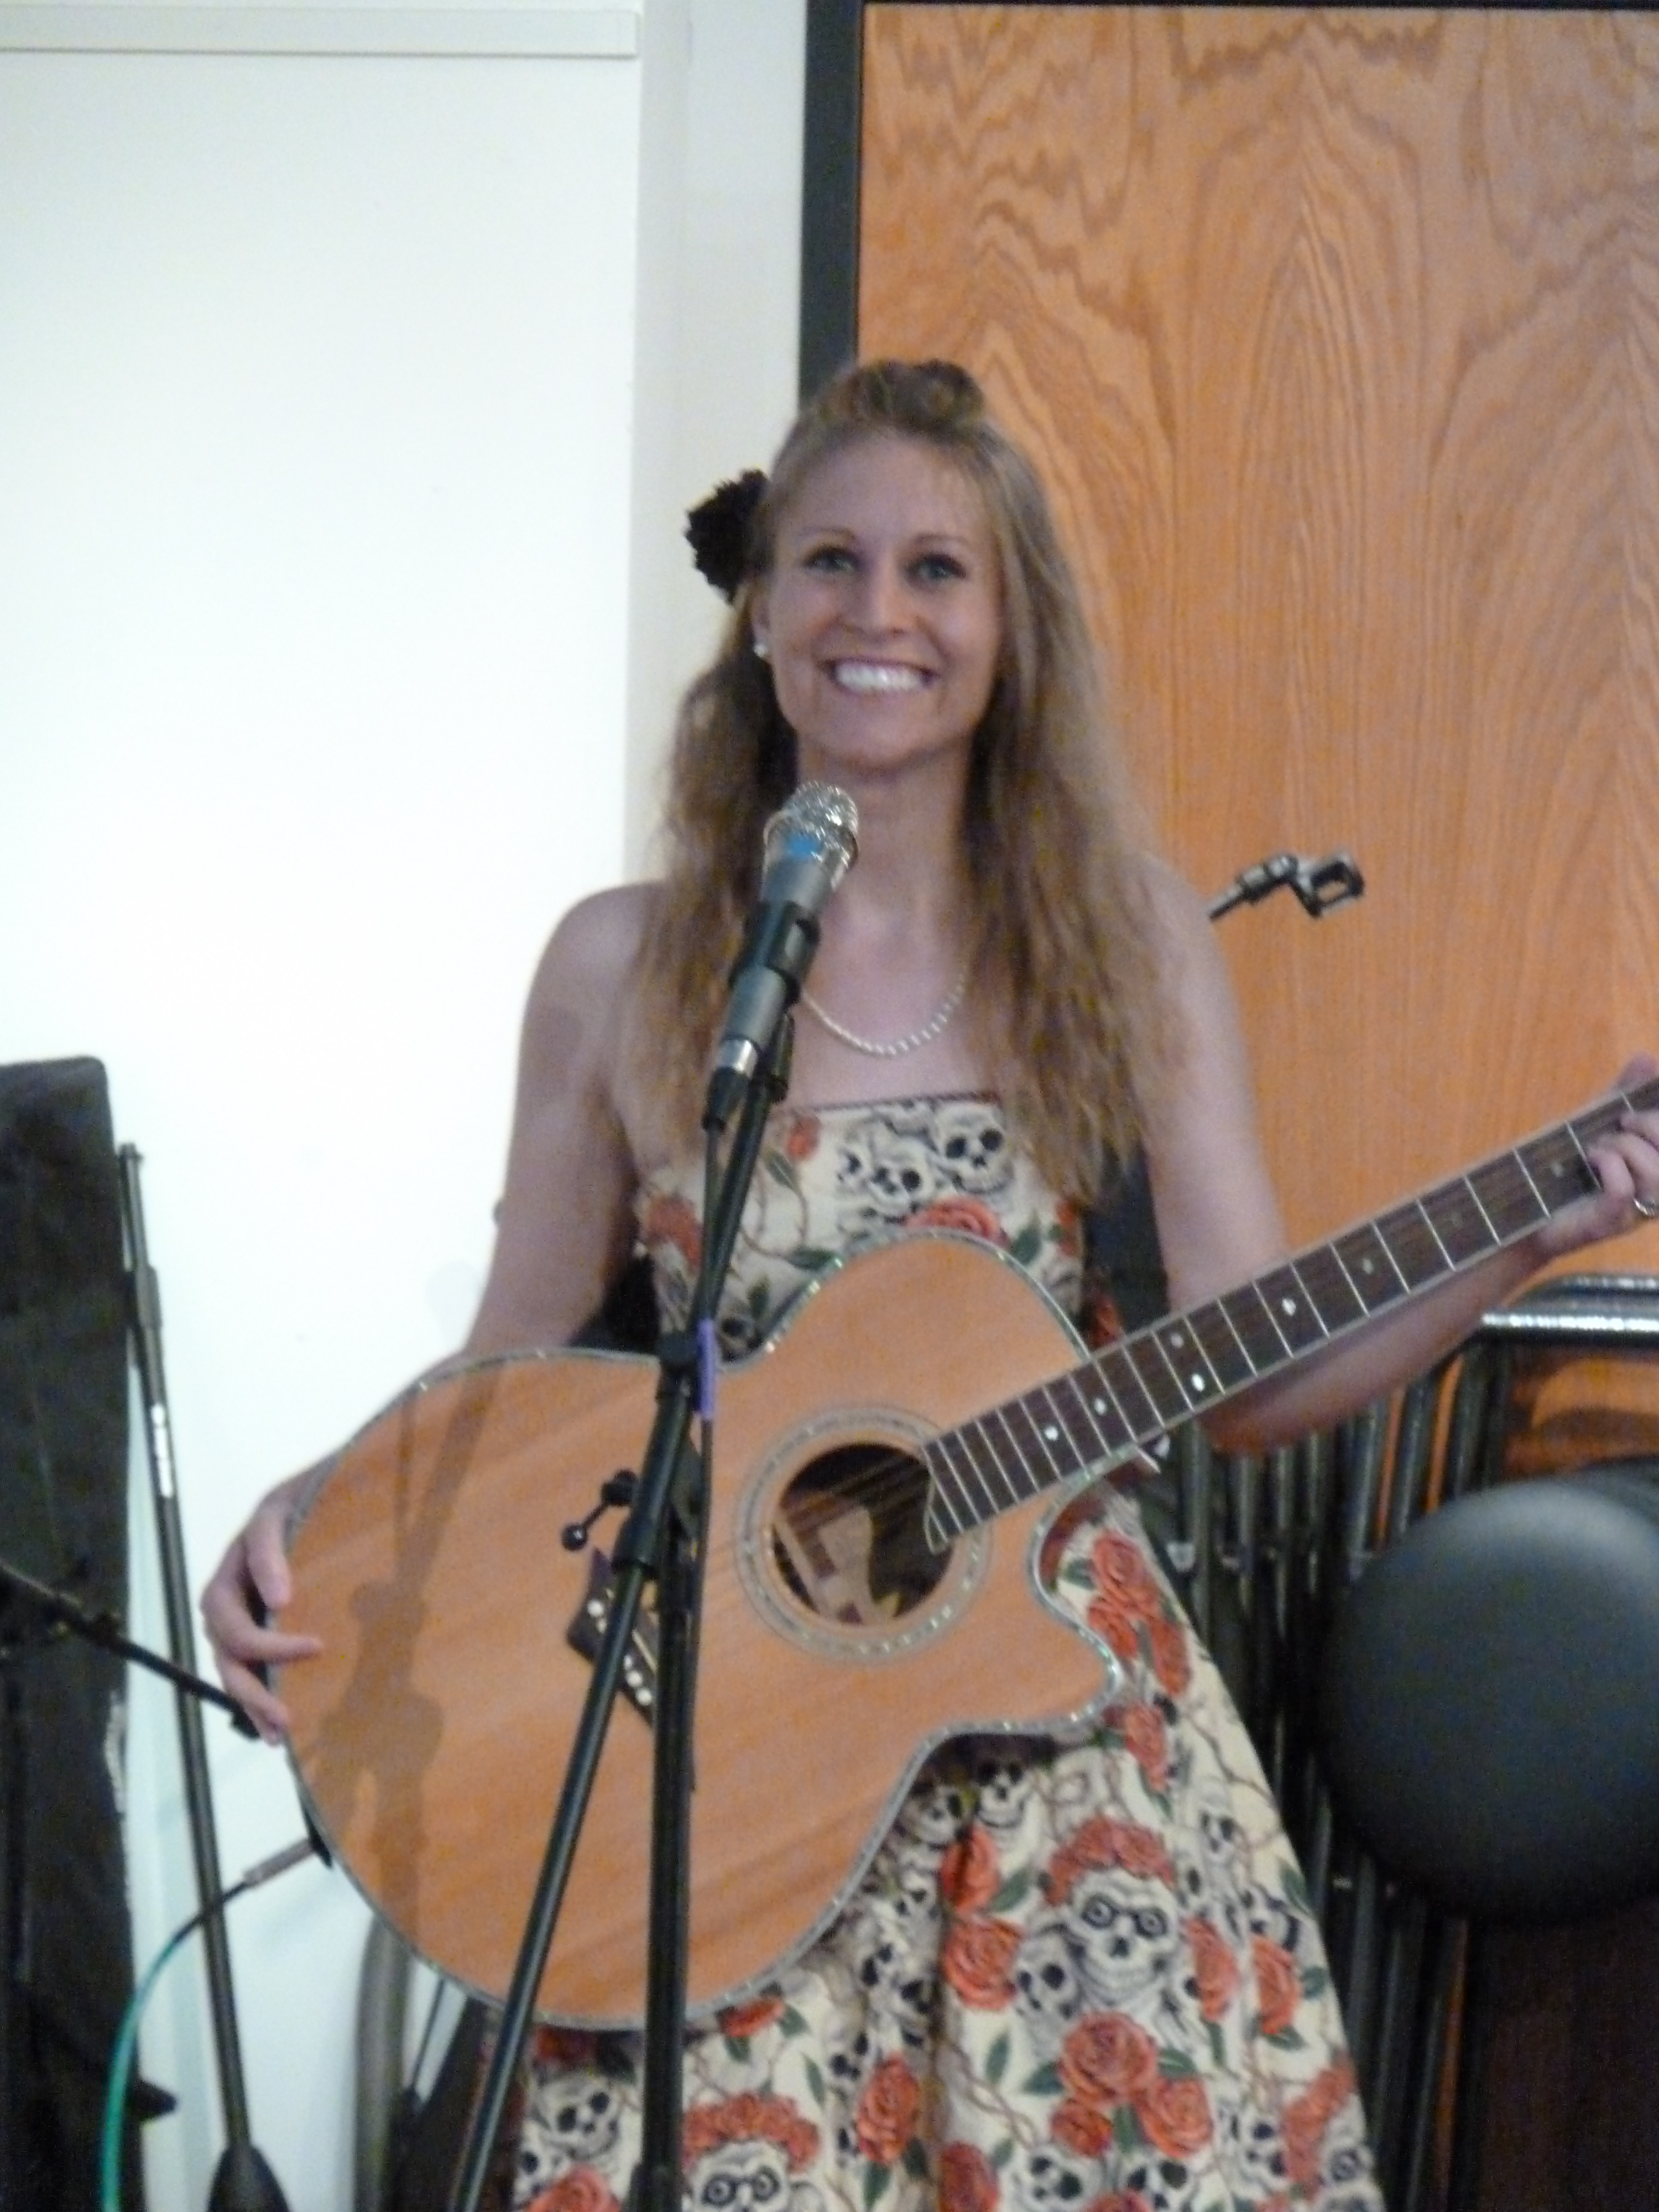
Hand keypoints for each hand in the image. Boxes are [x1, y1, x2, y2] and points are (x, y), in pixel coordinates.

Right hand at [199, 1475, 320, 1742]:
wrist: (308, 1496)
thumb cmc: (292, 1503)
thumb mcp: (276, 1514)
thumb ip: (269, 1551)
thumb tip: (279, 1601)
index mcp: (225, 1583)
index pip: (236, 1627)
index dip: (270, 1645)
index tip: (317, 1647)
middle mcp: (228, 1609)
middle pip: (230, 1659)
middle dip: (255, 1691)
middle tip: (287, 1717)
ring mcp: (241, 1623)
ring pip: (236, 1672)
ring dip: (255, 1705)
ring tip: (280, 1734)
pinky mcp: (260, 1633)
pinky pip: (252, 1671)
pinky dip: (261, 1702)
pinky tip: (277, 1729)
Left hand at [1537, 1054, 1658, 1258]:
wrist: (1525, 1215)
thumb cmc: (1568, 1171)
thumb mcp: (1596, 1125)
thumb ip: (1623, 1096)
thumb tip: (1648, 1058)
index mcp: (1658, 1171)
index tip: (1638, 1108)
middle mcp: (1656, 1196)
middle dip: (1653, 1126)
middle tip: (1622, 1122)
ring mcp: (1636, 1213)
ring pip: (1657, 1174)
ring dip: (1626, 1146)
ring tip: (1597, 1146)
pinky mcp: (1608, 1223)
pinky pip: (1624, 1190)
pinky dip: (1611, 1165)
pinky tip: (1593, 1159)